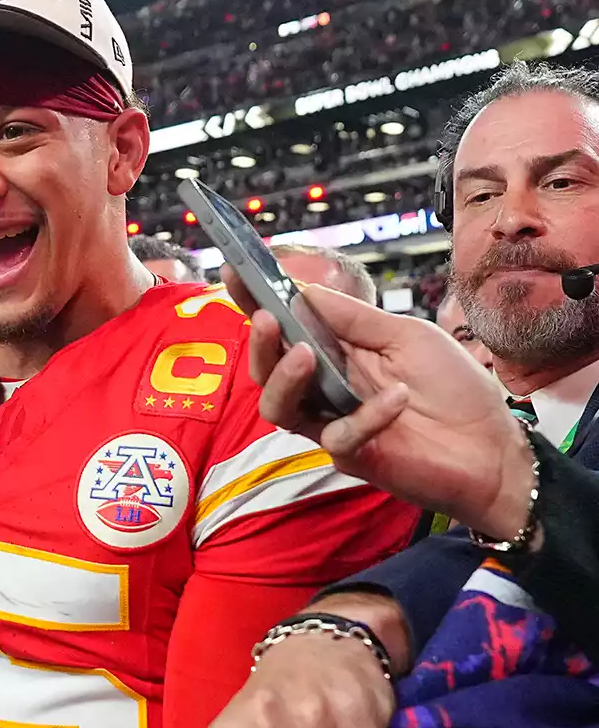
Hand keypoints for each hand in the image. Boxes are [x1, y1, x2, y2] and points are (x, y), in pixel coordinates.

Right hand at [222, 270, 531, 537]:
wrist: (494, 446)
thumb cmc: (454, 388)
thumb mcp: (407, 334)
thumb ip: (355, 317)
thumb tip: (302, 289)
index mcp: (335, 353)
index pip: (283, 327)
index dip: (253, 301)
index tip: (232, 272)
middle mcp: (325, 388)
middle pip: (266, 370)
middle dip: (258, 343)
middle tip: (265, 318)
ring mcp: (333, 423)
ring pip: (279, 407)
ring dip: (285, 378)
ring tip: (304, 355)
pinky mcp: (351, 456)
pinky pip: (340, 435)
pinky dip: (369, 414)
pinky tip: (399, 398)